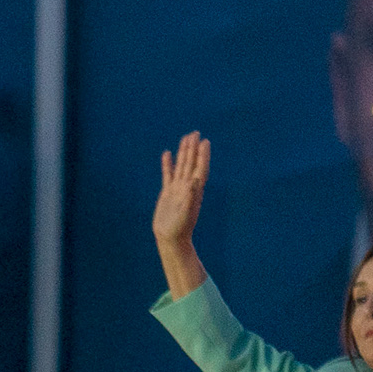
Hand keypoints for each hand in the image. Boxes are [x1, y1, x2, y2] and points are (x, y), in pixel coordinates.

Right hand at [149, 132, 208, 251]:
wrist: (170, 238)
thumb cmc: (180, 228)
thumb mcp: (186, 213)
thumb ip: (190, 196)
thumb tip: (195, 180)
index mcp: (194, 191)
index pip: (200, 169)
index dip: (203, 155)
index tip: (205, 142)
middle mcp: (187, 187)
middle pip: (191, 163)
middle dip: (193, 148)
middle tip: (196, 133)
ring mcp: (177, 188)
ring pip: (181, 165)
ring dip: (184, 152)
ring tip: (185, 138)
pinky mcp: (167, 192)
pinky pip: (168, 174)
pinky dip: (168, 164)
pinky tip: (167, 153)